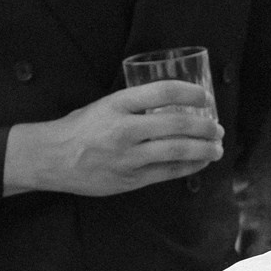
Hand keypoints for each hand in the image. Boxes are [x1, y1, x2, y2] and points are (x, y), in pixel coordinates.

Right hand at [4, 85, 222, 198]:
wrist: (52, 158)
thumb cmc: (79, 128)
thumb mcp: (104, 105)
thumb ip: (134, 105)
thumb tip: (172, 104)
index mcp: (117, 104)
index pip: (162, 92)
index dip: (190, 93)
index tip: (205, 96)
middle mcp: (125, 129)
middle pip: (177, 125)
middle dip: (205, 126)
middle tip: (218, 127)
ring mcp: (128, 156)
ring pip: (177, 151)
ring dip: (204, 149)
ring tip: (217, 147)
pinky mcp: (130, 179)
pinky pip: (167, 172)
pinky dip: (189, 166)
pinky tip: (200, 162)